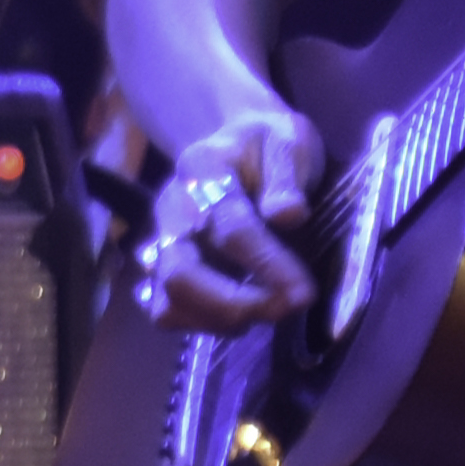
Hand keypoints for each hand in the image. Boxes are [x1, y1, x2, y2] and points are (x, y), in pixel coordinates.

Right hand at [128, 111, 324, 330]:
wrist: (235, 142)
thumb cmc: (267, 144)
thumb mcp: (288, 141)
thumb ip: (286, 176)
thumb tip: (287, 216)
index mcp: (202, 168)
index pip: (229, 225)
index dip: (266, 264)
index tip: (304, 292)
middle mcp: (171, 207)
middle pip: (180, 271)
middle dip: (233, 303)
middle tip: (284, 311)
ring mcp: (161, 240)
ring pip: (168, 299)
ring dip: (218, 320)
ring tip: (267, 312)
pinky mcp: (161, 267)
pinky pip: (165, 310)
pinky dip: (200, 324)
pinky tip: (240, 317)